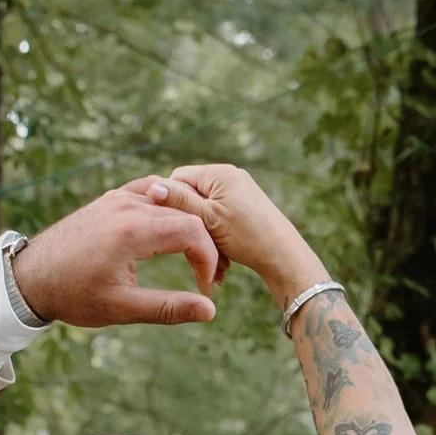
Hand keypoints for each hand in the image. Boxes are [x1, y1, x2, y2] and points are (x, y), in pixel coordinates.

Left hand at [11, 178, 219, 330]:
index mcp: (132, 230)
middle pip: (185, 214)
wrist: (30, 277)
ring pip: (169, 201)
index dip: (208, 259)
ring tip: (191, 256)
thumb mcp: (122, 308)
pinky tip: (170, 226)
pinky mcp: (109, 199)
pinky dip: (166, 207)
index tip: (206, 285)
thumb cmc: (73, 295)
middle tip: (205, 275)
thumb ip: (168, 308)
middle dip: (201, 245)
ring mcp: (117, 198)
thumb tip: (210, 312)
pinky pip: (148, 192)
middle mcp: (126, 205)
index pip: (193, 232)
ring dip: (186, 225)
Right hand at [155, 164, 325, 307]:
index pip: (177, 179)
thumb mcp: (207, 219)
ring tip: (213, 261)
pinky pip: (218, 218)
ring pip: (204, 211)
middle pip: (191, 195)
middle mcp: (229, 176)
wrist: (283, 256)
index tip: (172, 228)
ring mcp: (238, 190)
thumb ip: (180, 202)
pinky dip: (216, 238)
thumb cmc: (246, 237)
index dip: (170, 203)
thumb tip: (152, 186)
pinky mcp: (244, 206)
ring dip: (203, 237)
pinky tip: (222, 261)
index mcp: (218, 172)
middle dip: (189, 225)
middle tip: (192, 252)